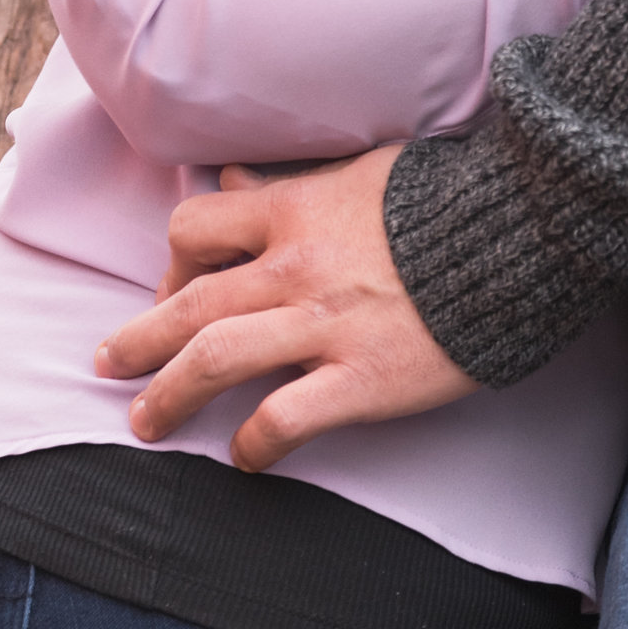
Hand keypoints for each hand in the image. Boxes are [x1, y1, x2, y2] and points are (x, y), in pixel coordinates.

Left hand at [93, 149, 476, 470]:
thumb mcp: (361, 171)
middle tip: (107, 365)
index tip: (171, 291)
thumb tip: (230, 180)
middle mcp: (295, 266)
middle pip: (188, 305)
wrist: (520, 232)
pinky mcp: (362, 379)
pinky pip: (284, 419)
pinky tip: (247, 457)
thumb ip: (292, 183)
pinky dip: (255, 443)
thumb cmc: (444, 199)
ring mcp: (325, 325)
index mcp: (294, 210)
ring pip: (216, 360)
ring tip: (146, 423)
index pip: (195, 229)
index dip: (171, 264)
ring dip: (170, 395)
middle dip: (139, 342)